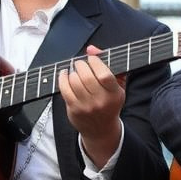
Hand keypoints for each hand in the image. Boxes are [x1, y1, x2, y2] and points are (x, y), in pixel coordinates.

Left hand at [59, 45, 125, 166]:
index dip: (96, 62)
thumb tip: (91, 49)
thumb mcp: (118, 86)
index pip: (104, 75)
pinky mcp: (74, 109)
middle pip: (87, 77)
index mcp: (114, 94)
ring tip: (74, 71)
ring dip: (72, 71)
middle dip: (81, 65)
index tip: (92, 58)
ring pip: (74, 81)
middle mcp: (101, 101)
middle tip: (80, 64)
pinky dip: (62, 78)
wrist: (101, 130)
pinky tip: (65, 75)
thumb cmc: (110, 104)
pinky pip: (64, 89)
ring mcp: (86, 106)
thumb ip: (109, 64)